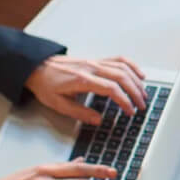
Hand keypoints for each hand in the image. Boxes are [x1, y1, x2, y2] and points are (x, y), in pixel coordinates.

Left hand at [25, 55, 146, 124]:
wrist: (37, 67)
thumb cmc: (46, 85)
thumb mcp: (58, 104)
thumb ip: (80, 113)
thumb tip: (98, 120)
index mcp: (82, 80)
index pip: (111, 89)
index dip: (124, 101)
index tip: (130, 111)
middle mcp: (91, 68)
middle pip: (122, 77)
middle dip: (135, 92)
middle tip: (141, 105)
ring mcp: (95, 62)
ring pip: (123, 67)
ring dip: (136, 80)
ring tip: (143, 93)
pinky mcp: (96, 60)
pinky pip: (118, 59)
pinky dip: (132, 65)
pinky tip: (139, 74)